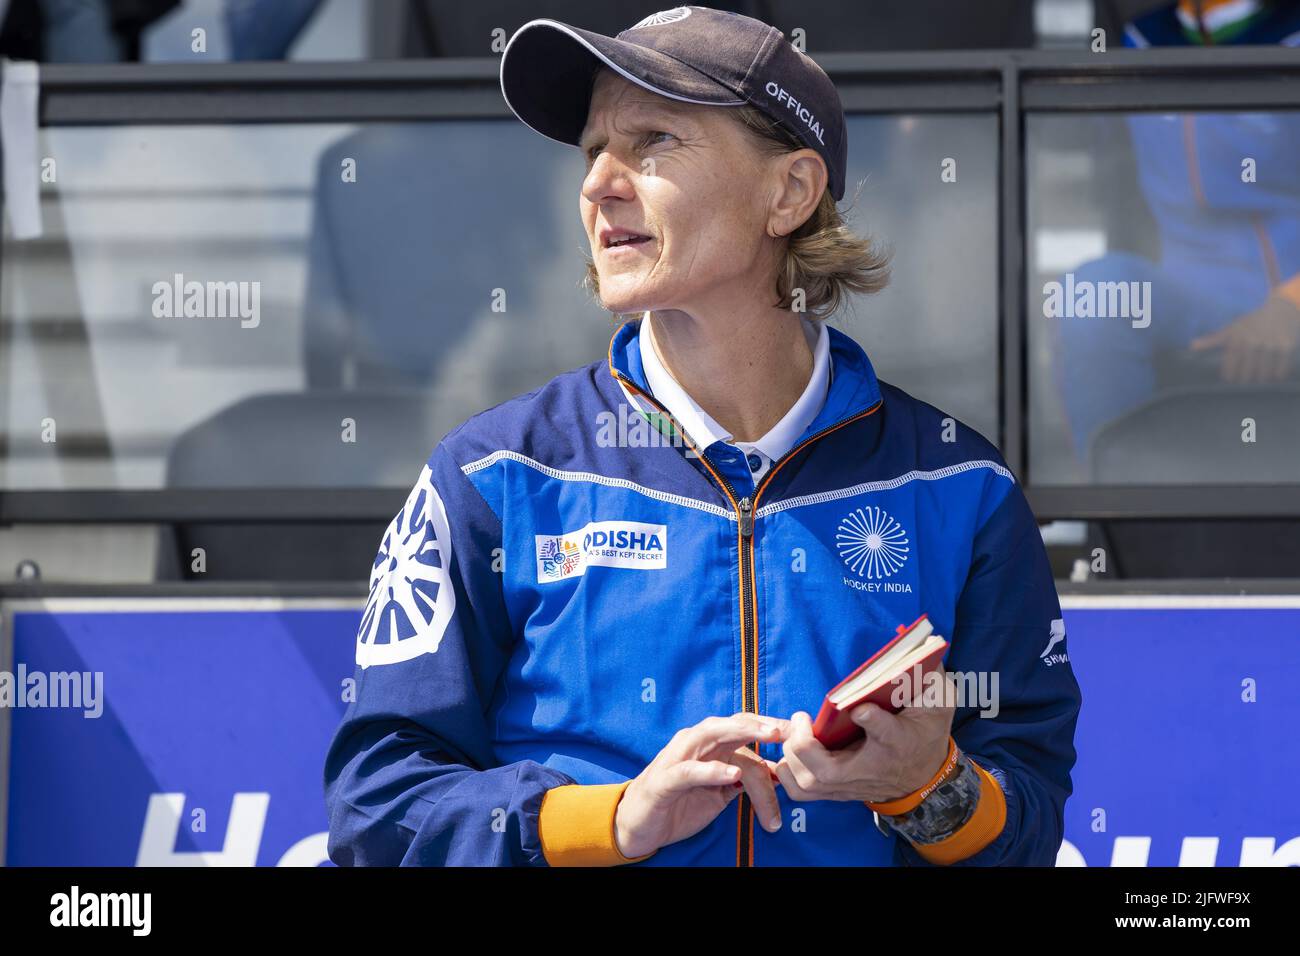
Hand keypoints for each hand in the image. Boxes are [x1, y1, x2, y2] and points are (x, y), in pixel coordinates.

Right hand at [615, 712, 787, 858]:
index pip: (744, 730)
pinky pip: (690, 770)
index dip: (770, 728)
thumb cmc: (679, 804)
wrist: (638, 825)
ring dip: (742, 732)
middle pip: (732, 724)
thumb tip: (778, 776)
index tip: (799, 732)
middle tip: (789, 729)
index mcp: (710, 746)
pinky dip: (712, 770)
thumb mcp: (718, 794)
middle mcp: (695, 743)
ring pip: (712, 734)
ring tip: (769, 736)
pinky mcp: (665, 780)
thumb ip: (742, 781)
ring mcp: (679, 757)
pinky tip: (732, 774)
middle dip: (762, 723)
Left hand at [773, 667, 956, 803]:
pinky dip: (785, 774)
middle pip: (829, 772)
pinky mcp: (837, 791)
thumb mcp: (936, 702)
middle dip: (805, 745)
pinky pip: (802, 792)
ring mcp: (851, 785)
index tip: (860, 708)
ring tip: (794, 731)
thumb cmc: (924, 733)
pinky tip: (782, 750)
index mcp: (898, 740)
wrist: (926, 777)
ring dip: (792, 758)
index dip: (872, 720)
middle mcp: (871, 768)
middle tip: (802, 717)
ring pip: (810, 783)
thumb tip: (916, 648)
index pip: (885, 732)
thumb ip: (924, 678)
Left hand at [1190, 293, 1299, 383]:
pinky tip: (1274, 377)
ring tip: (1258, 382)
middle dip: (1245, 380)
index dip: (1230, 375)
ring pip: (1263, 372)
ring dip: (1260, 380)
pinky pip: (1281, 367)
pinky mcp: (1285, 346)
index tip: (1230, 380)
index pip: (1230, 365)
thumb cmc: (1250, 322)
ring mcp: (1269, 344)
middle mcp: (1252, 342)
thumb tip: (1191, 346)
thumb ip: (1212, 339)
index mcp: (1237, 339)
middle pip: (1246, 372)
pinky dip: (1277, 375)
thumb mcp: (1231, 328)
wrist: (1280, 310)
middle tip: (1245, 383)